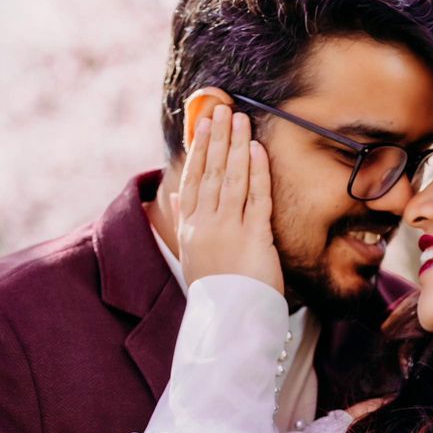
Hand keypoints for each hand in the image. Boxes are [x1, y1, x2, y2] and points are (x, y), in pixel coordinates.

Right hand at [174, 104, 281, 292]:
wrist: (228, 323)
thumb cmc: (216, 289)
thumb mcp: (193, 255)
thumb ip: (185, 222)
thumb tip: (174, 197)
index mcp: (190, 228)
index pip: (193, 179)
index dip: (199, 149)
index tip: (203, 123)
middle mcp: (205, 226)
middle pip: (211, 173)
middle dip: (218, 138)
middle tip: (223, 109)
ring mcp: (228, 231)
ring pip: (232, 180)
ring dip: (236, 147)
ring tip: (240, 119)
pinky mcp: (253, 239)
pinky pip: (256, 199)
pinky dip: (257, 173)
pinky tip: (257, 150)